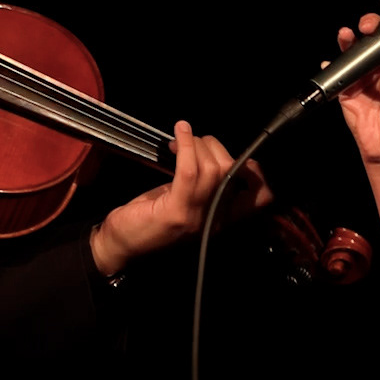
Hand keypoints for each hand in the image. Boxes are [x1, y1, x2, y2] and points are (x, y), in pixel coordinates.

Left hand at [89, 121, 271, 275]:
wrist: (119, 247)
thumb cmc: (148, 221)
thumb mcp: (183, 202)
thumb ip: (203, 185)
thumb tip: (212, 152)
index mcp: (221, 219)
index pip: (260, 197)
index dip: (257, 172)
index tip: (237, 153)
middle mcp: (215, 221)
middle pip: (232, 171)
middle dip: (213, 146)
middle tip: (192, 142)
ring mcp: (196, 218)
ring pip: (212, 168)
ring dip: (197, 144)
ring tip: (181, 138)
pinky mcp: (175, 212)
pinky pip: (188, 171)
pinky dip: (186, 145)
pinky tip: (180, 132)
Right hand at [336, 0, 379, 165]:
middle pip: (376, 37)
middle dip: (370, 25)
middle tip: (367, 26)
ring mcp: (365, 78)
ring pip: (355, 52)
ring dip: (349, 41)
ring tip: (346, 35)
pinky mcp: (348, 93)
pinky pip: (337, 75)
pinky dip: (331, 66)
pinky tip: (330, 61)